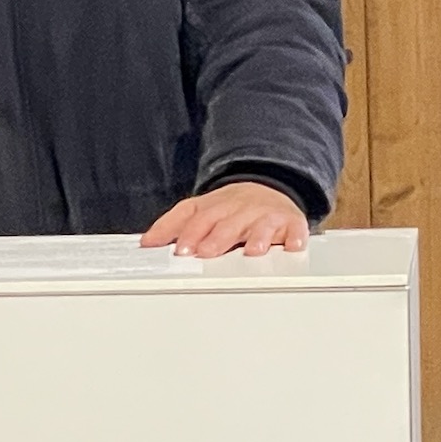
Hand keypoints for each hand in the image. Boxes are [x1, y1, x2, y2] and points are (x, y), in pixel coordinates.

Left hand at [140, 182, 308, 258]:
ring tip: (252, 252)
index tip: (180, 248)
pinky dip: (294, 238)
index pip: (199, 217)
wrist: (269, 187)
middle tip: (206, 253)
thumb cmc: (232, 209)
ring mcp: (266, 215)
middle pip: (228, 223)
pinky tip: (292, 247)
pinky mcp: (290, 222)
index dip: (190, 232)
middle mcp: (240, 209)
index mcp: (215, 207)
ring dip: (256, 238)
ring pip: (260, 226)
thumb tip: (146, 242)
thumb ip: (173, 225)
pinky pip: (294, 229)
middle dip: (218, 238)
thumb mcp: (201, 210)